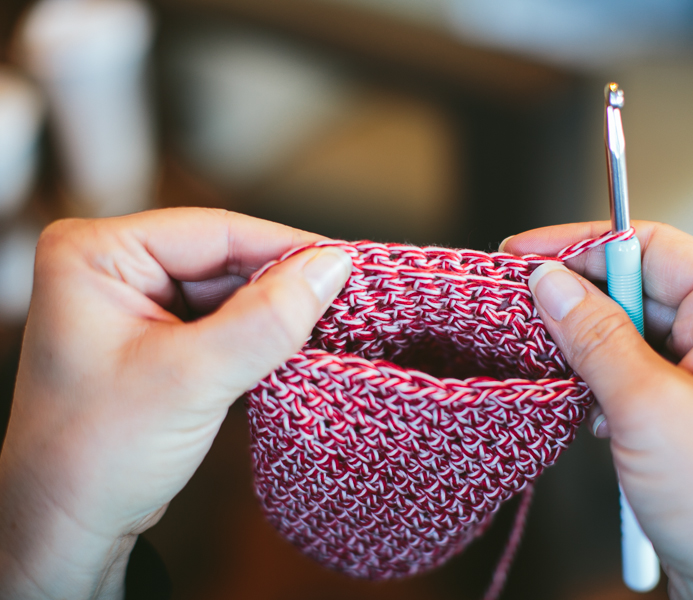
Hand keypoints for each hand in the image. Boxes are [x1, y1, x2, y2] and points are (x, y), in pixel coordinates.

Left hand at [0, 208, 350, 599]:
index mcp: (97, 254)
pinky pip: (225, 319)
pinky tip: (291, 350)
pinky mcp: (159, 336)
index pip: (214, 231)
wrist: (67, 526)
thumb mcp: (190, 379)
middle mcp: (114, 266)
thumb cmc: (95, 455)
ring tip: (323, 333)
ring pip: (232, 290)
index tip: (346, 267)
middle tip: (344, 308)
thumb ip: (265, 321)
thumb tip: (331, 269)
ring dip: (274, 314)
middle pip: (226, 258)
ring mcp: (137, 302)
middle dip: (282, 286)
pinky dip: (260, 336)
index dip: (285, 248)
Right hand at [502, 221, 692, 599]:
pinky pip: (633, 373)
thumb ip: (593, 334)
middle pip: (637, 288)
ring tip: (548, 364)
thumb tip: (547, 281)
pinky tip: (587, 411)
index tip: (521, 253)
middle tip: (517, 307)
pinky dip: (600, 384)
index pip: (652, 247)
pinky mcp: (690, 411)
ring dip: (586, 347)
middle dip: (578, 299)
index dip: (582, 244)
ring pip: (629, 333)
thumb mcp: (648, 407)